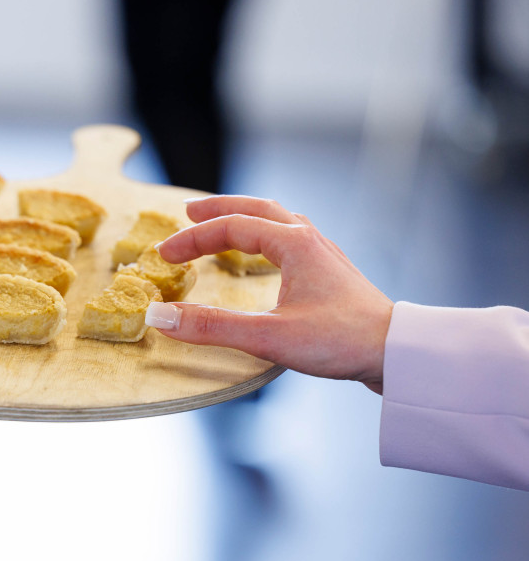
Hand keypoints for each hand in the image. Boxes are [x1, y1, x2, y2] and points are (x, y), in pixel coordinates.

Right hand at [145, 196, 392, 392]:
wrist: (398, 353)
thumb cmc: (341, 341)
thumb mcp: (268, 336)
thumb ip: (211, 327)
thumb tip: (161, 317)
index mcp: (293, 243)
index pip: (230, 227)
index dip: (192, 239)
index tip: (164, 255)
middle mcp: (309, 240)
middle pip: (257, 208)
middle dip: (219, 208)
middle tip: (188, 212)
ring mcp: (323, 254)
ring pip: (278, 219)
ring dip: (245, 216)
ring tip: (223, 223)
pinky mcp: (331, 272)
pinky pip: (292, 236)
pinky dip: (266, 233)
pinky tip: (267, 252)